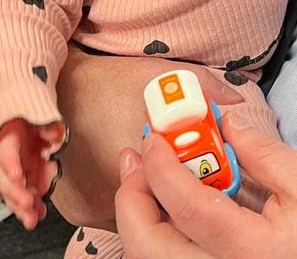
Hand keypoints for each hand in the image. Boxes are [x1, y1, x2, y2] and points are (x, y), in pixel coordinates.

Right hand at [0, 118, 64, 229]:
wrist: (23, 122)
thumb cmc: (28, 118)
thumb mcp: (38, 115)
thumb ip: (47, 125)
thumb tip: (54, 134)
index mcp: (7, 138)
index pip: (6, 152)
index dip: (11, 165)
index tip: (18, 176)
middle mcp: (5, 159)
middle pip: (5, 180)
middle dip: (17, 193)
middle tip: (28, 203)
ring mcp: (12, 172)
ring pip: (11, 194)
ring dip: (22, 207)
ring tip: (33, 218)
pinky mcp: (21, 181)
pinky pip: (21, 196)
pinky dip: (30, 207)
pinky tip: (38, 214)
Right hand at [52, 49, 245, 231]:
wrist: (60, 86)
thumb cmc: (113, 80)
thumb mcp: (165, 75)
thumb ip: (206, 90)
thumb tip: (236, 104)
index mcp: (145, 160)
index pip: (188, 198)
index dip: (201, 186)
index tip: (208, 170)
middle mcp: (117, 192)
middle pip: (163, 215)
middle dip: (178, 199)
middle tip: (184, 173)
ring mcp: (95, 207)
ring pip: (140, 221)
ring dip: (152, 203)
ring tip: (156, 172)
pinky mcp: (81, 212)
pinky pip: (115, 219)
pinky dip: (128, 205)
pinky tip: (134, 178)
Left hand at [116, 110, 296, 258]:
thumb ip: (264, 153)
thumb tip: (227, 124)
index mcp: (249, 249)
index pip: (187, 208)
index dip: (161, 169)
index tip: (153, 139)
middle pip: (151, 248)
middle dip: (132, 201)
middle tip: (136, 161)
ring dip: (140, 219)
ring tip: (146, 181)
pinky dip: (158, 238)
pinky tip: (165, 211)